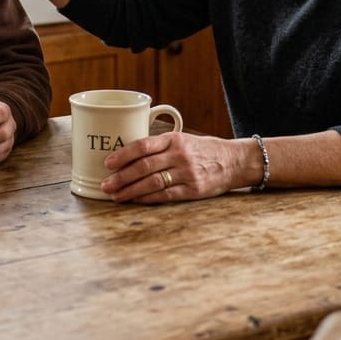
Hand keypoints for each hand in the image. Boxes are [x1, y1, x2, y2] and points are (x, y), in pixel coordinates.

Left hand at [99, 132, 247, 203]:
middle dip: (121, 177)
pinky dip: (147, 199)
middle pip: (144, 166)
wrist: (234, 161)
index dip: (123, 155)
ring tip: (116, 195)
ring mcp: (187, 173)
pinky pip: (165, 196)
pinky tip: (135, 200)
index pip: (143, 145)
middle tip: (106, 184)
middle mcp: (180, 155)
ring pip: (152, 183)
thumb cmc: (202, 150)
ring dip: (130, 190)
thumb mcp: (183, 139)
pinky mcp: (193, 190)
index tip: (108, 163)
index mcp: (174, 139)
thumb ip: (159, 145)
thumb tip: (127, 154)